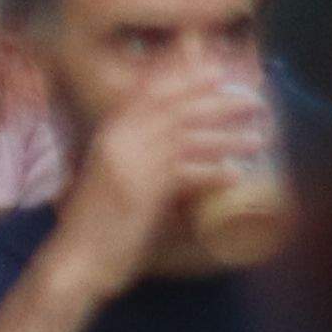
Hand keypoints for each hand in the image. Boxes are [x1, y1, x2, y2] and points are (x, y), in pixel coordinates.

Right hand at [53, 71, 264, 298]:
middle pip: (174, 109)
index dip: (185, 77)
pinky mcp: (139, 193)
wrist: (75, 261)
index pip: (151, 92)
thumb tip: (182, 147)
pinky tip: (234, 175)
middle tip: (251, 99)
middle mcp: (118, 140)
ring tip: (256, 139)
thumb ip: (141, 155)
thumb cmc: (96, 224)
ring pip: (184, 138)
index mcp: (110, 132)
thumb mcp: (114, 176)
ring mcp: (128, 164)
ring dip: (225, 138)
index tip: (217, 69)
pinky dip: (211, 173)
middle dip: (216, 100)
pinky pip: (183, 174)